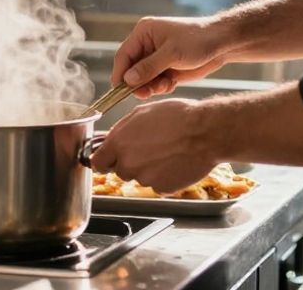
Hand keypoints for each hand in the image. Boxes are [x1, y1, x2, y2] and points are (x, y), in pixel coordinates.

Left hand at [88, 99, 217, 193]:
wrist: (205, 132)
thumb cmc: (176, 117)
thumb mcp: (141, 113)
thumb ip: (122, 130)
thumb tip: (112, 139)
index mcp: (118, 143)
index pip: (97, 163)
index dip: (105, 160)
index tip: (111, 158)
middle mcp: (128, 164)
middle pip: (120, 171)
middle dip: (129, 163)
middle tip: (147, 150)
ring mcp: (145, 179)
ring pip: (139, 178)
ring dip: (148, 169)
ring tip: (165, 153)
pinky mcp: (162, 188)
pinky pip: (157, 185)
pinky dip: (163, 177)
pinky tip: (174, 163)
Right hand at [112, 16, 231, 98]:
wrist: (222, 44)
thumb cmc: (197, 40)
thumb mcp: (172, 53)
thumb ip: (149, 67)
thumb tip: (127, 80)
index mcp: (143, 33)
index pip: (123, 55)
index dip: (120, 73)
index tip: (120, 90)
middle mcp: (147, 45)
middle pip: (131, 69)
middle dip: (138, 83)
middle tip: (144, 94)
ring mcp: (156, 58)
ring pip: (143, 78)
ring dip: (150, 86)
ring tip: (164, 86)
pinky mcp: (166, 68)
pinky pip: (155, 82)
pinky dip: (160, 87)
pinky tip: (171, 84)